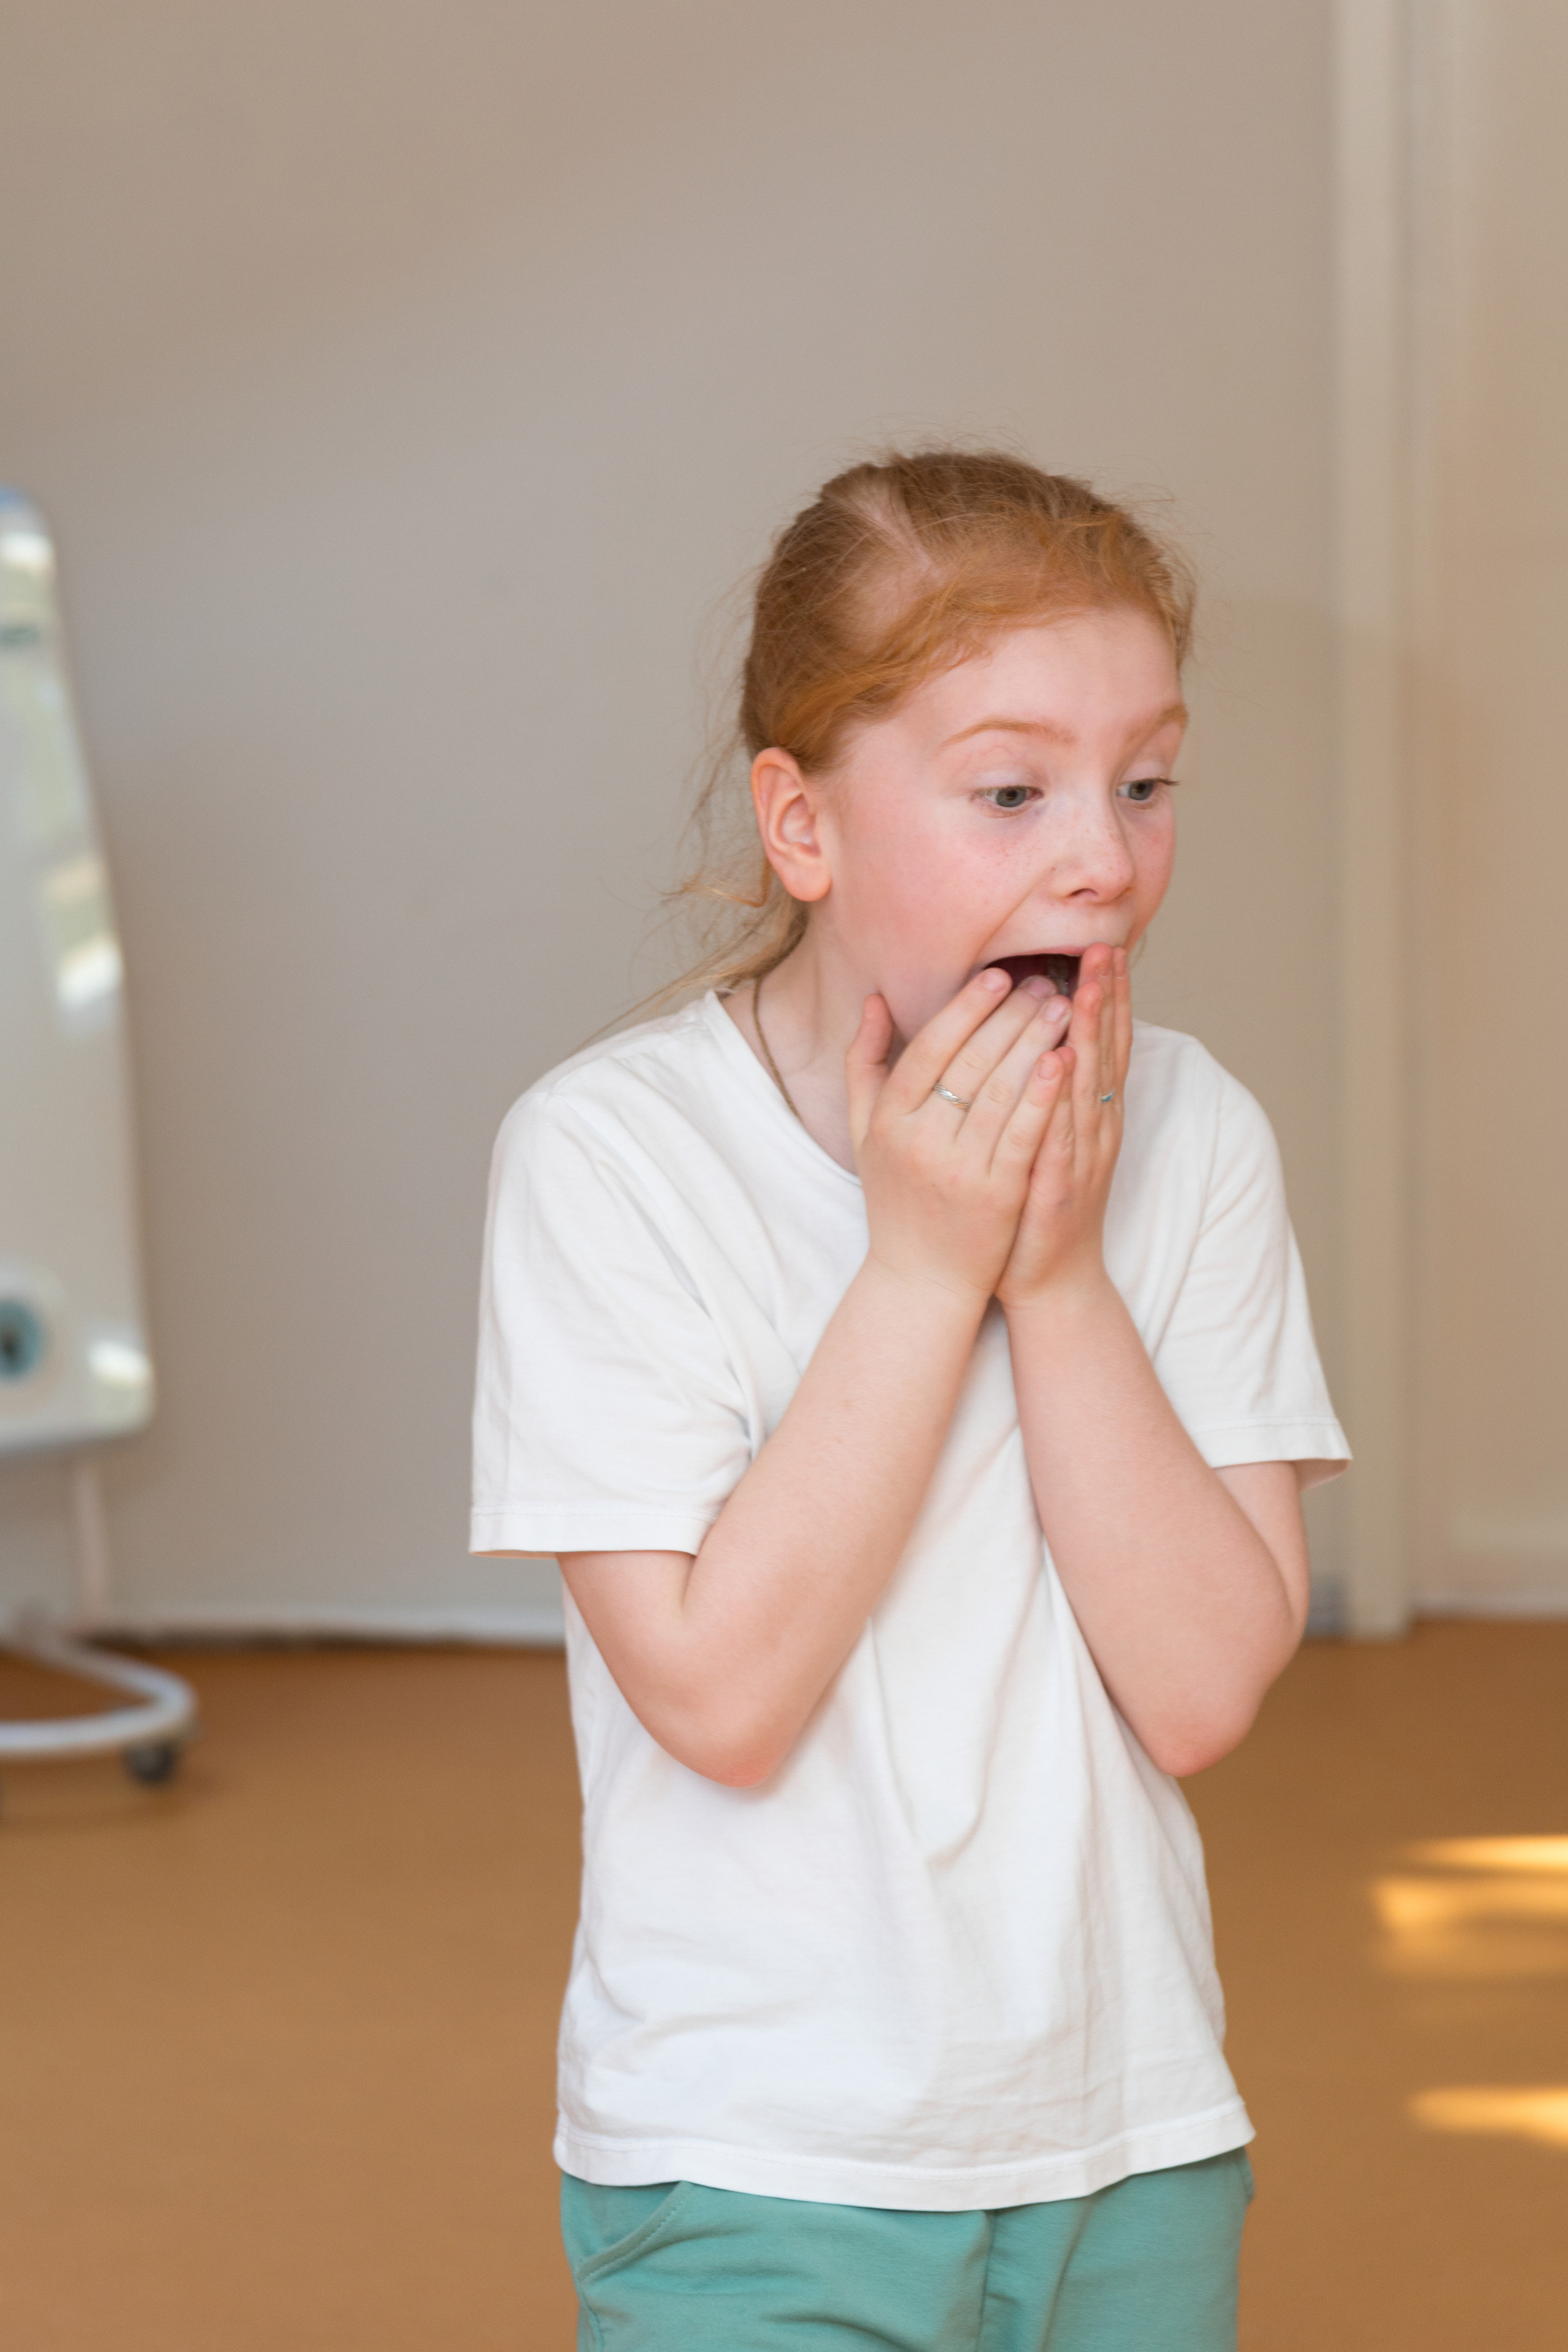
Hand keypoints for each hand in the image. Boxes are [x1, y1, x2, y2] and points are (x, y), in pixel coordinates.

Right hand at [846, 968, 1073, 1300]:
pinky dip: (1044, 1094)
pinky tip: (1063, 1059)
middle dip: (1012, 1015)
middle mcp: (919, 1141)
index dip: (965, 1008)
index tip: (997, 977)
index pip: (929, 1048)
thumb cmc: (895, 1199)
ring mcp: (959, 1169)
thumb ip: (864, 1064)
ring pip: (1003, 1090)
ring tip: (1064, 1007)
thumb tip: (872, 999)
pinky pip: (1024, 1133)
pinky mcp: (997, 1195)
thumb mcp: (865, 1132)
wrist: (920, 1281)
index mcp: (888, 1120)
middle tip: (1045, 983)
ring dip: (1036, 1041)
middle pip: (971, 1062)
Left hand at [995, 943, 1130, 1307]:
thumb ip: (1044, 1091)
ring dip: (1090, 1033)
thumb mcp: (1043, 1139)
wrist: (1048, 1280)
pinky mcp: (1056, 1187)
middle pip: (1104, 1053)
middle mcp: (1094, 1130)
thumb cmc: (1035, 1206)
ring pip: (1087, 1085)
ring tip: (1088, 985)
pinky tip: (1062, 1063)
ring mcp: (1080, 1158)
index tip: (1102, 947)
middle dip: (1105, 998)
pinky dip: (1064, 1098)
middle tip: (1104, 946)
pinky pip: (1061, 1133)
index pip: (1100, 1044)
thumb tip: (1043, 1040)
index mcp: (1088, 1115)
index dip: (1105, 998)